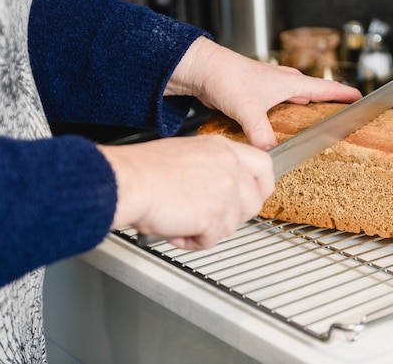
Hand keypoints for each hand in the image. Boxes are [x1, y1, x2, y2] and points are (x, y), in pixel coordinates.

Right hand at [98, 135, 273, 249]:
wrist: (128, 181)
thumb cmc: (144, 169)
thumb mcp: (187, 153)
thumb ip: (212, 168)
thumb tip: (220, 190)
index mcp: (223, 148)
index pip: (264, 166)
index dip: (261, 186)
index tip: (253, 196)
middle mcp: (230, 166)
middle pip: (254, 201)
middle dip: (233, 216)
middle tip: (209, 218)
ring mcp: (225, 191)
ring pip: (232, 225)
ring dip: (208, 230)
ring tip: (182, 222)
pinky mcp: (214, 216)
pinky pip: (212, 240)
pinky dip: (193, 242)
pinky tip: (176, 231)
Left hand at [166, 36, 361, 148]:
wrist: (202, 68)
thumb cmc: (226, 77)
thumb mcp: (247, 109)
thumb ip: (261, 132)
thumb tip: (271, 154)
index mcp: (288, 82)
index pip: (324, 88)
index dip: (343, 93)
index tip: (360, 97)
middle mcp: (281, 82)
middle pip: (313, 90)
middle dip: (328, 98)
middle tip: (341, 108)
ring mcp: (268, 86)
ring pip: (295, 94)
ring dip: (306, 103)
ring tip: (315, 113)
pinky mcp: (255, 93)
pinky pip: (279, 101)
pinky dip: (286, 108)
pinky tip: (280, 118)